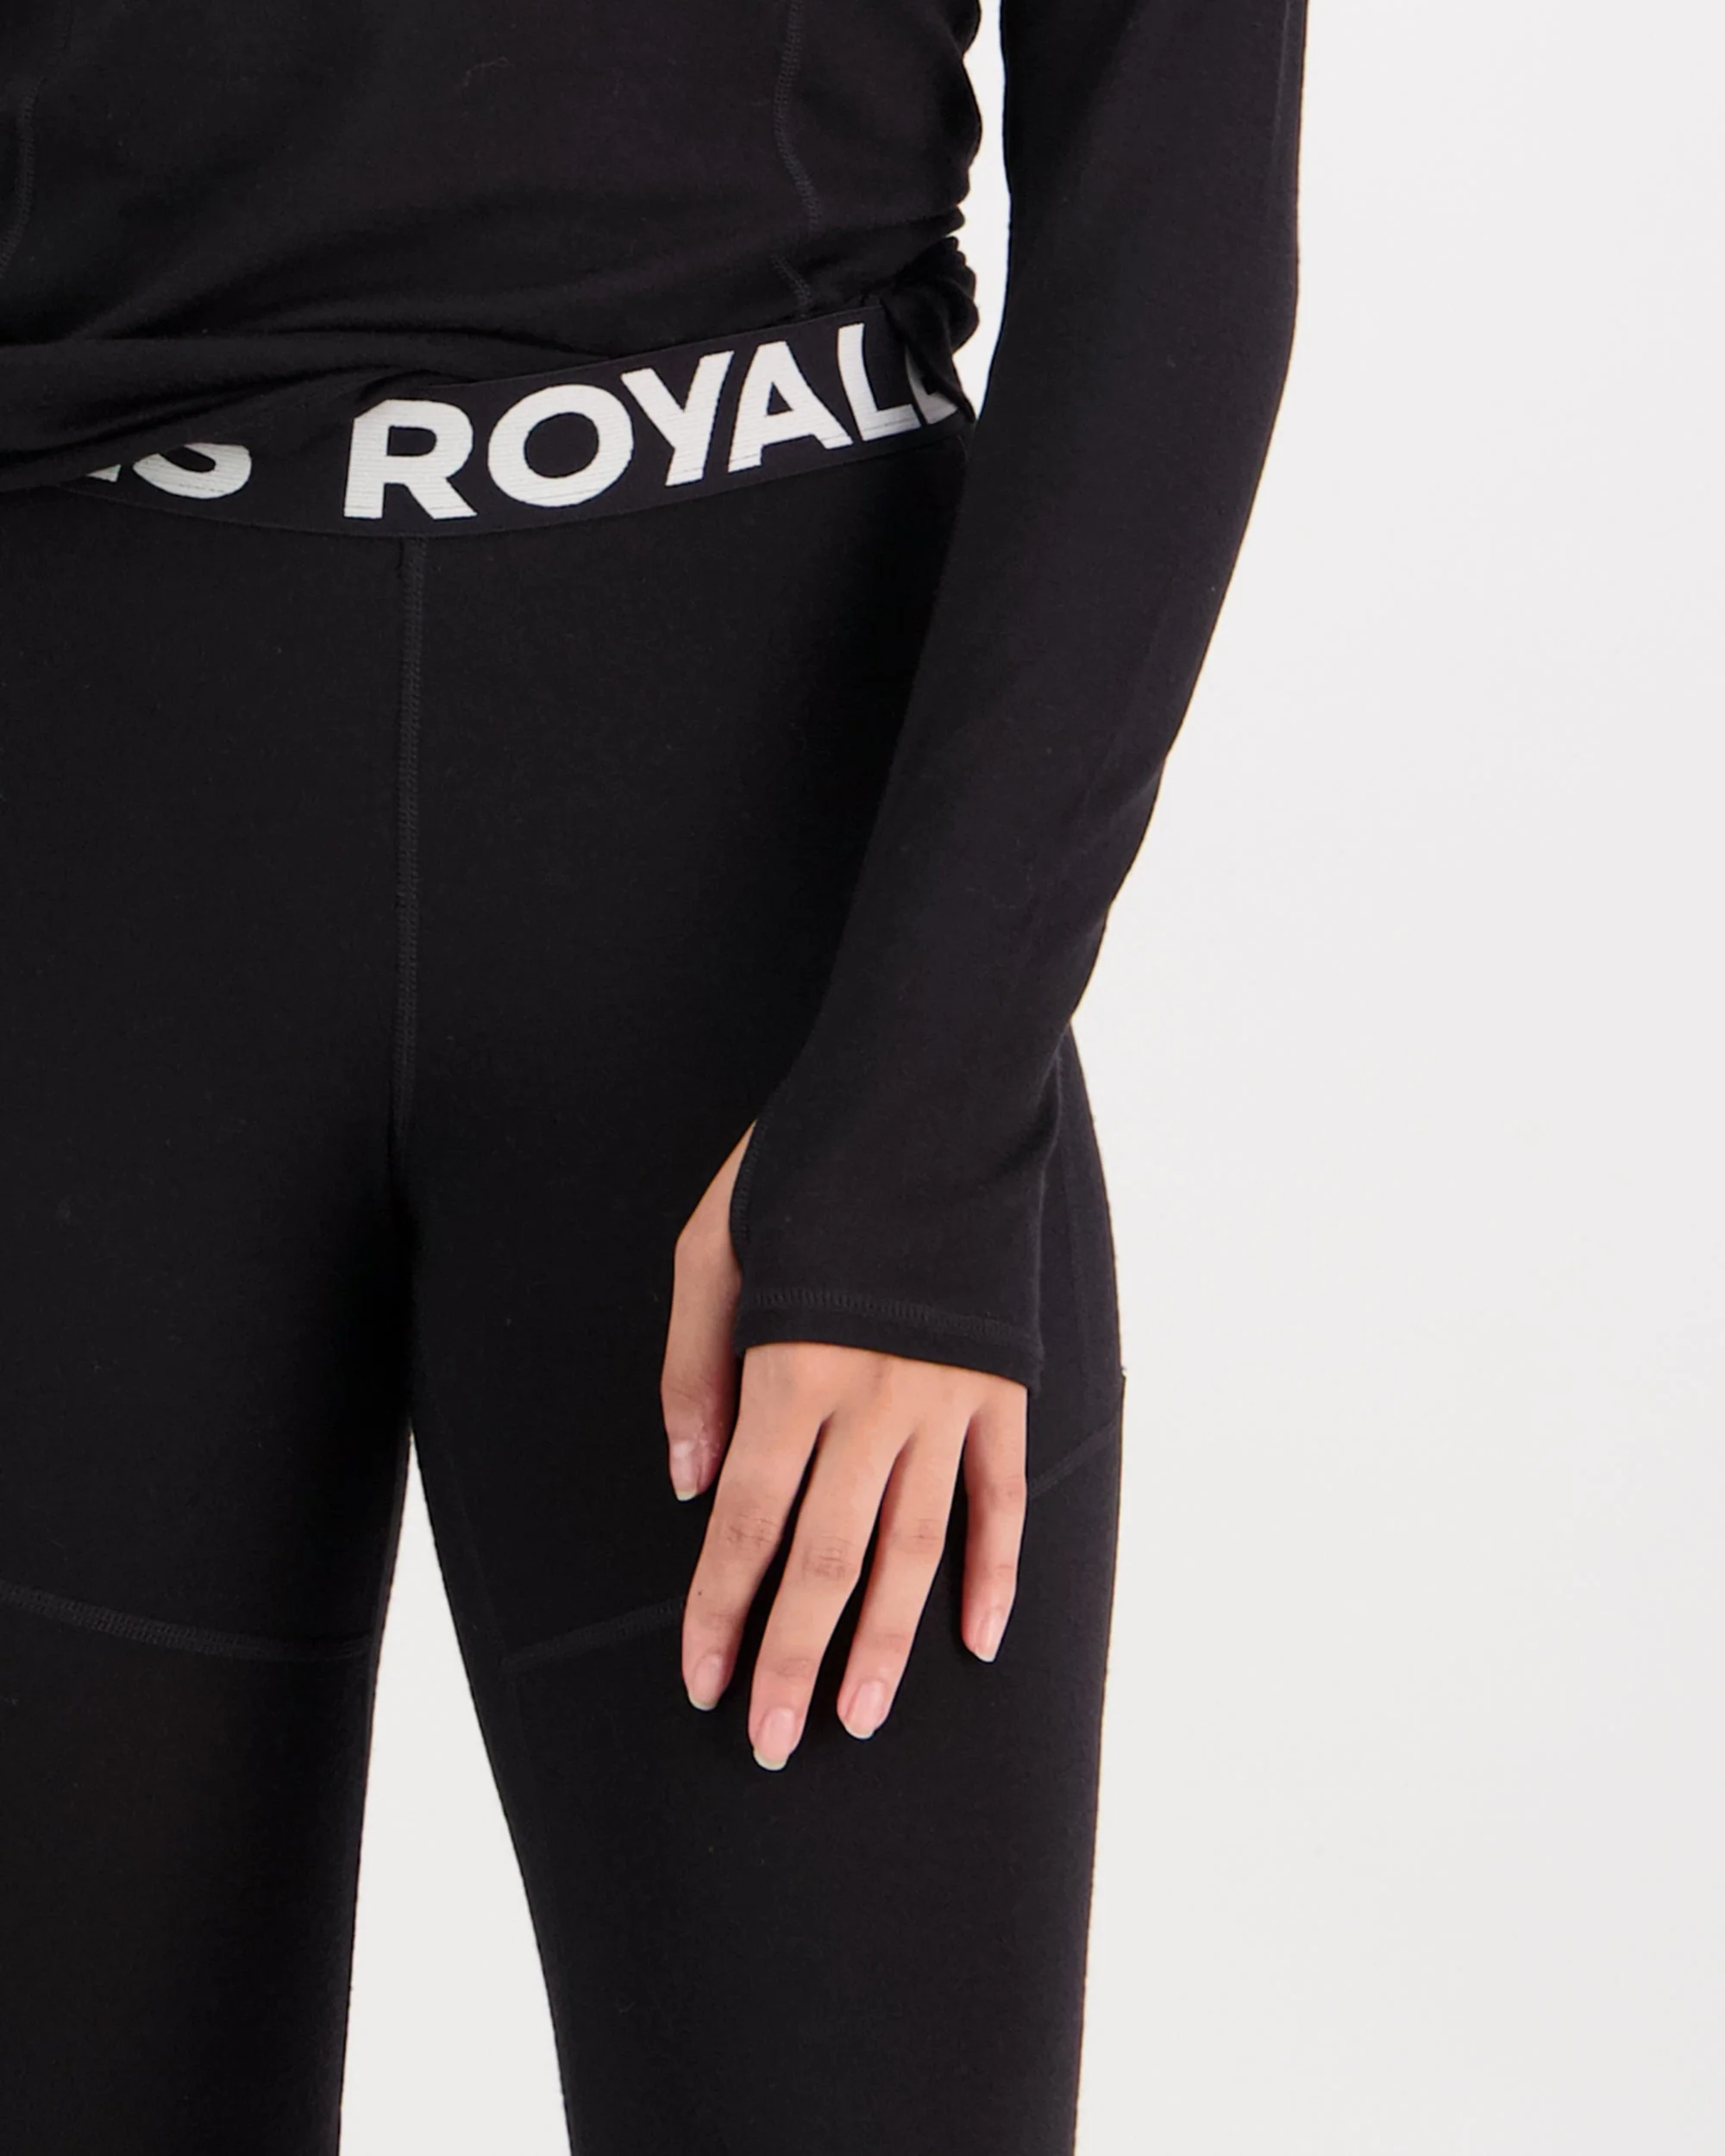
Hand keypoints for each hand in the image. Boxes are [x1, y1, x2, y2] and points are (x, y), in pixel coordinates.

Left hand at [661, 1125, 1028, 1768]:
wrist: (925, 1099)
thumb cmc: (801, 1170)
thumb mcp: (710, 1250)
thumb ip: (693, 1369)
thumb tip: (690, 1484)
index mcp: (792, 1371)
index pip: (748, 1524)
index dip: (721, 1611)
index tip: (702, 1682)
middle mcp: (873, 1402)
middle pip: (827, 1558)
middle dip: (793, 1658)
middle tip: (771, 1742)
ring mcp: (948, 1400)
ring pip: (915, 1547)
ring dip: (885, 1641)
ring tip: (858, 1719)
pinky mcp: (1002, 1385)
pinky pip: (1002, 1497)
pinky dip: (996, 1571)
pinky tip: (980, 1640)